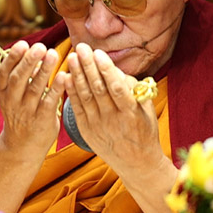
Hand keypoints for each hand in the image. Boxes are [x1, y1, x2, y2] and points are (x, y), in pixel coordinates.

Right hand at [0, 40, 64, 157]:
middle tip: (40, 46)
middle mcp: (12, 101)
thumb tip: (32, 50)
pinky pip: (49, 102)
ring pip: (35, 89)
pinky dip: (56, 88)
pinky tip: (64, 75)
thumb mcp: (13, 95)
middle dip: (29, 62)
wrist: (22, 147)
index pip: (4, 73)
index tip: (23, 44)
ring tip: (53, 54)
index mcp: (3, 92)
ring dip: (44, 71)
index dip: (13, 58)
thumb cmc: (21, 113)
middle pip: (18, 79)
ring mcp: (26, 112)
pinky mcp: (42, 120)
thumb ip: (21, 75)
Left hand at [60, 43, 163, 174]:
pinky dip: (71, 92)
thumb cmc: (144, 132)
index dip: (106, 69)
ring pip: (85, 97)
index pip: (116, 88)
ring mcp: (98, 126)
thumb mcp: (147, 111)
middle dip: (88, 67)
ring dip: (77, 76)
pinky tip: (66, 77)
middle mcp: (113, 119)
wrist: (136, 164)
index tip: (98, 53)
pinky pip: (77, 109)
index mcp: (131, 113)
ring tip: (71, 57)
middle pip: (97, 89)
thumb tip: (117, 71)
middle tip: (80, 47)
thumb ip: (134, 90)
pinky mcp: (87, 131)